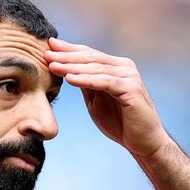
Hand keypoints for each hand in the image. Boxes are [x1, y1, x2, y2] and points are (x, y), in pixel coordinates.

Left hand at [45, 38, 170, 158]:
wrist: (143, 143)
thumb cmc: (121, 123)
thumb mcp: (97, 101)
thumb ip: (86, 85)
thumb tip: (66, 71)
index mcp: (116, 67)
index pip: (89, 54)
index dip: (69, 49)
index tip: (49, 46)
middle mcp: (124, 67)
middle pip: (91, 58)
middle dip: (67, 55)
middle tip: (46, 53)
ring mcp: (129, 76)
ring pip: (96, 68)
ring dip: (72, 66)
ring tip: (53, 66)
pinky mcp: (131, 89)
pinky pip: (104, 82)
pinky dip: (86, 79)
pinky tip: (70, 78)